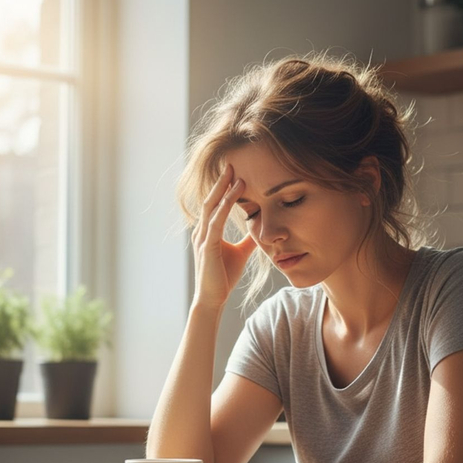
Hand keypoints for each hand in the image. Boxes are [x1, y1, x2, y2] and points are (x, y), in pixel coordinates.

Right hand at [191, 164, 256, 308]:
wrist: (213, 299)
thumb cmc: (223, 277)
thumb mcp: (240, 253)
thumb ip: (248, 240)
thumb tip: (260, 228)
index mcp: (208, 232)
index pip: (215, 204)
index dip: (223, 188)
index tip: (234, 173)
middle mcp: (202, 231)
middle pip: (211, 200)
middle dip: (221, 182)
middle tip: (231, 164)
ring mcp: (202, 238)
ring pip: (212, 207)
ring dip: (224, 190)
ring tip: (235, 175)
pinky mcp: (207, 246)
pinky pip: (216, 222)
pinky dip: (225, 207)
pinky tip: (233, 196)